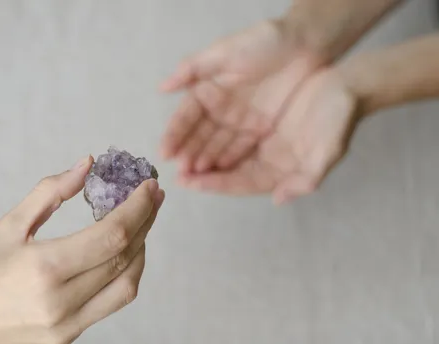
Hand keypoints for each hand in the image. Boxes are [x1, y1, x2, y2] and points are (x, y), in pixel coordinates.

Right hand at [0, 157, 163, 343]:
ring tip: (140, 224)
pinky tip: (118, 255)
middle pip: (124, 257)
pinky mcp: (66, 338)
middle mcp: (61, 302)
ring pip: (126, 286)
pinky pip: (109, 304)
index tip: (150, 186)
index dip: (138, 208)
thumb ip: (51, 193)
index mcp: (44, 269)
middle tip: (152, 198)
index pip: (112, 235)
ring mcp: (67, 326)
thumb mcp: (7, 226)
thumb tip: (86, 165)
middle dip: (144, 223)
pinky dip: (122, 276)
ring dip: (139, 252)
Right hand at [160, 21, 323, 173]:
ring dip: (204, 161)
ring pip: (217, 144)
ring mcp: (238, 120)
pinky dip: (228, 160)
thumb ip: (192, 68)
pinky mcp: (258, 128)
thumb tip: (162, 88)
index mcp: (206, 90)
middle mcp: (219, 109)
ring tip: (193, 177)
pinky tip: (217, 173)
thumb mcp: (223, 51)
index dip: (174, 134)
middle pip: (199, 135)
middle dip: (188, 154)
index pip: (186, 116)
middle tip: (179, 173)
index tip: (165, 153)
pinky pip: (240, 147)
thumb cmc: (260, 43)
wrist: (303, 45)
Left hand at [177, 68, 357, 204]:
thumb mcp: (327, 152)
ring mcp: (262, 143)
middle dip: (203, 175)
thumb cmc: (338, 119)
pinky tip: (193, 135)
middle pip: (229, 172)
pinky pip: (230, 133)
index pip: (242, 183)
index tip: (190, 184)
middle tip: (176, 174)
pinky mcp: (259, 123)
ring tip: (178, 157)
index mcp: (281, 172)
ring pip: (226, 154)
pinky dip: (212, 136)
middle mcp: (268, 161)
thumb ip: (305, 179)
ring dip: (203, 156)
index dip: (216, 185)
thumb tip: (279, 200)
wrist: (347, 85)